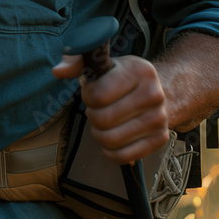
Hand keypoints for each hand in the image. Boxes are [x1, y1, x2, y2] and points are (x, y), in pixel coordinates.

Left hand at [53, 53, 169, 163]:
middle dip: (92, 115)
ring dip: (99, 133)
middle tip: (96, 109)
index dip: (87, 97)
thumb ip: (76, 62)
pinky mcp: (161, 139)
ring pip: (111, 140)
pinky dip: (109, 152)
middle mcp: (154, 94)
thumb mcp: (102, 63)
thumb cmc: (121, 77)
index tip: (91, 91)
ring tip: (103, 122)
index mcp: (139, 71)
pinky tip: (109, 139)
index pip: (99, 96)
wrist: (156, 90)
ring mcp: (160, 119)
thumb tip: (57, 71)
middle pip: (103, 120)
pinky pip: (124, 156)